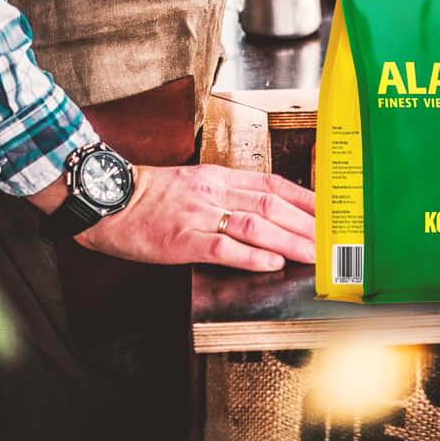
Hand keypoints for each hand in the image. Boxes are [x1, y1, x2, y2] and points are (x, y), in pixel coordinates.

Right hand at [73, 164, 314, 270]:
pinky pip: (222, 247)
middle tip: (331, 240)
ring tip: (313, 255)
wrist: (108, 198)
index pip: (273, 184)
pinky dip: (251, 255)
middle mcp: (215, 192)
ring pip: (255, 224)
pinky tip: (271, 263)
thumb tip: (264, 210)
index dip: (305, 199)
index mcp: (220, 177)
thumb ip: (228, 194)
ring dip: (289, 241)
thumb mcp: (195, 184)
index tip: (328, 212)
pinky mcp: (181, 239)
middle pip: (271, 205)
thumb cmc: (151, 195)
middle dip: (306, 224)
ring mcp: (199, 215)